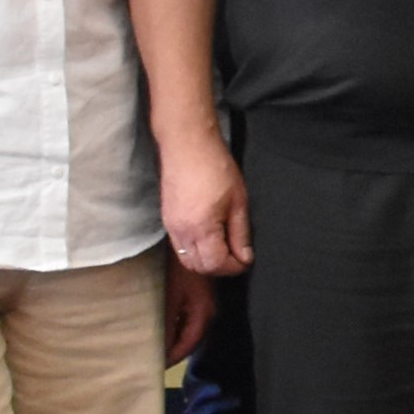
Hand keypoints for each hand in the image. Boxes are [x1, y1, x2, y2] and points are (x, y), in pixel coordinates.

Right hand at [158, 128, 253, 278]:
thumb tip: (245, 256)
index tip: (246, 259)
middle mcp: (181, 232)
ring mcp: (170, 227)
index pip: (215, 265)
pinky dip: (195, 250)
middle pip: (199, 267)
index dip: (234, 267)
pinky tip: (209, 236)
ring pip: (187, 260)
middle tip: (237, 256)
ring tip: (225, 246)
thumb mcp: (238, 201)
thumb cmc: (213, 166)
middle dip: (220, 267)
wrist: (187, 145)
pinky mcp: (167, 220)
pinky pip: (180, 247)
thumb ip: (241, 233)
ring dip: (206, 260)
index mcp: (200, 228)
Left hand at [161, 253, 218, 365]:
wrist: (182, 239)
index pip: (188, 345)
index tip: (155, 367)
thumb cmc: (175, 268)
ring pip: (185, 326)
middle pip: (189, 337)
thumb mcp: (169, 299)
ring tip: (152, 342)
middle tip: (151, 357)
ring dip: (171, 336)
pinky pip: (183, 315)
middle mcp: (205, 309)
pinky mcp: (194, 292)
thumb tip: (160, 351)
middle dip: (172, 349)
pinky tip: (158, 322)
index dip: (172, 358)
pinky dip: (172, 323)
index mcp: (203, 313)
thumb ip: (166, 327)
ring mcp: (200, 300)